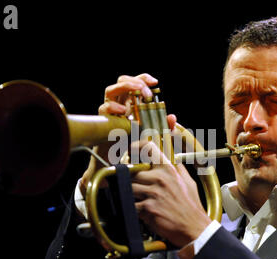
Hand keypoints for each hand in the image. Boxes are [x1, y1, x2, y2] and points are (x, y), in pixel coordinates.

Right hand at [80, 73, 175, 196]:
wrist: (115, 162)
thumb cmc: (132, 145)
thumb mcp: (151, 134)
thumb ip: (163, 126)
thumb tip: (172, 118)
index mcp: (130, 102)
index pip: (135, 83)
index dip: (143, 78)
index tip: (155, 82)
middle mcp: (118, 103)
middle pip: (122, 81)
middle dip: (135, 82)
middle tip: (146, 92)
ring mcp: (109, 111)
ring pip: (110, 90)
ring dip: (124, 88)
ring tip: (136, 95)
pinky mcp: (103, 121)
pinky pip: (104, 109)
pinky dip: (113, 108)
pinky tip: (123, 112)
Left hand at [131, 140, 211, 247]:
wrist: (194, 228)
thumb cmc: (191, 207)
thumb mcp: (188, 182)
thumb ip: (178, 168)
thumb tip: (173, 157)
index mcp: (169, 169)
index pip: (148, 148)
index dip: (135, 147)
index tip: (130, 152)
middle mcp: (160, 179)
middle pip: (132, 171)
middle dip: (131, 179)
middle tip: (136, 185)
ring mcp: (153, 193)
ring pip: (129, 187)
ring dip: (131, 194)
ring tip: (140, 199)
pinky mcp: (148, 208)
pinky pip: (131, 204)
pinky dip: (133, 208)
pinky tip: (142, 211)